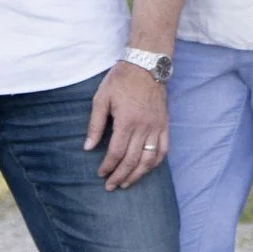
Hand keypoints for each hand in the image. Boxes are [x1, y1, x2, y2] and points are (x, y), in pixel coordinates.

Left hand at [85, 61, 168, 189]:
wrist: (147, 65)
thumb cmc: (121, 80)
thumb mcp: (101, 99)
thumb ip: (95, 125)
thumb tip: (87, 148)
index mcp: (127, 121)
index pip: (117, 152)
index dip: (108, 166)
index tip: (101, 174)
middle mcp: (144, 127)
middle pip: (133, 160)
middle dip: (121, 176)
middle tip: (111, 186)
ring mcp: (157, 126)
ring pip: (149, 159)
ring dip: (138, 174)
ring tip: (128, 183)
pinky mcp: (165, 124)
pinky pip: (164, 149)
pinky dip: (156, 162)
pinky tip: (147, 169)